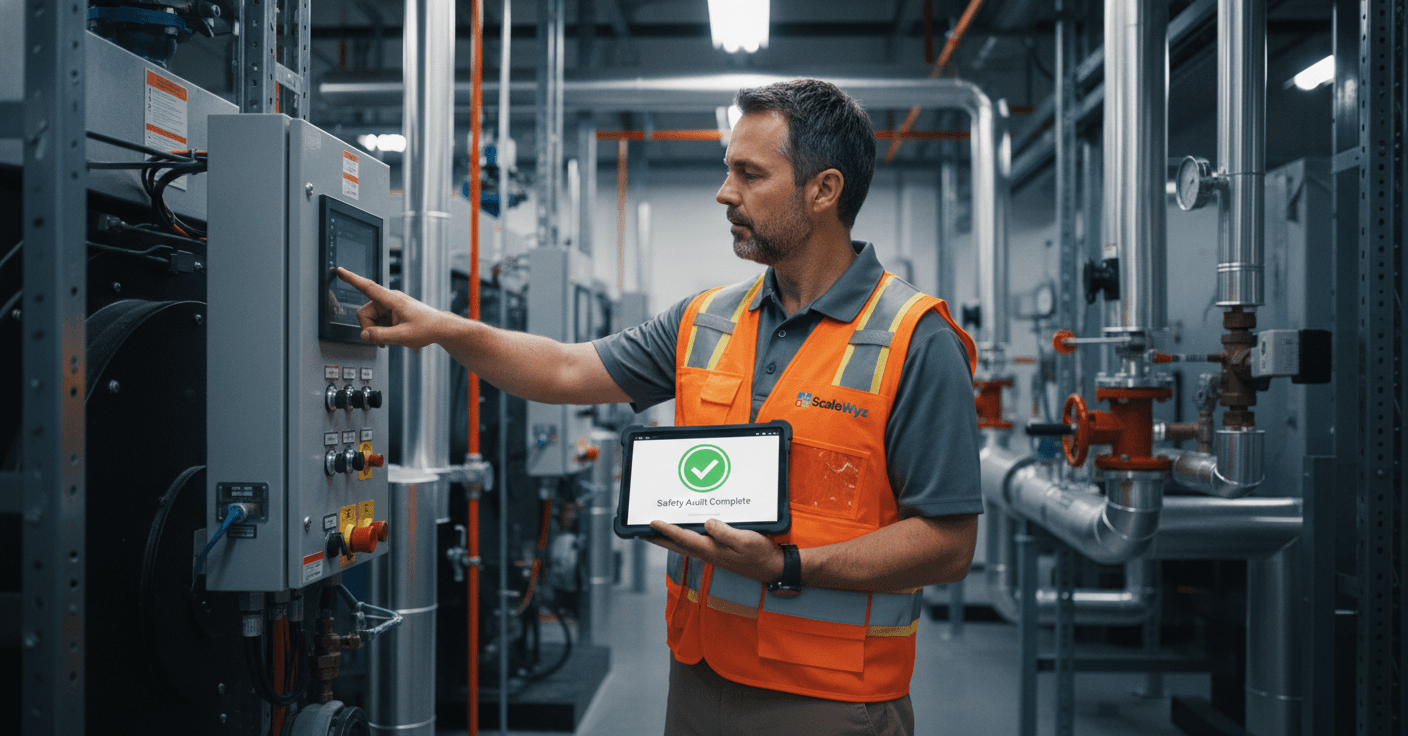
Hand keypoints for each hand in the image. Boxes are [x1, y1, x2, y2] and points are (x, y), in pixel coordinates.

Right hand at [336, 267, 449, 348]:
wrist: (441, 328)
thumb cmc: (427, 328)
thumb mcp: (403, 336)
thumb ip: (381, 336)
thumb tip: (364, 335)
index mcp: (391, 299)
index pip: (368, 287)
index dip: (352, 279)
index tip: (339, 270)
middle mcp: (388, 300)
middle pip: (364, 313)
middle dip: (369, 329)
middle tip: (382, 342)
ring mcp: (389, 306)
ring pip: (370, 320)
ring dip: (376, 332)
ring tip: (391, 340)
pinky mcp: (391, 312)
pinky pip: (377, 322)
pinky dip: (381, 331)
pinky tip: (392, 337)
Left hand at [646, 518, 784, 583]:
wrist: (772, 568)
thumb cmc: (760, 554)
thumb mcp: (745, 541)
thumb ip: (725, 533)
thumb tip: (708, 523)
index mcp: (711, 550)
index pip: (683, 538)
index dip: (666, 530)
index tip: (651, 522)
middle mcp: (707, 553)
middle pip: (677, 545)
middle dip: (659, 538)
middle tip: (641, 532)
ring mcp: (712, 554)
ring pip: (684, 545)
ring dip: (668, 539)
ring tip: (656, 531)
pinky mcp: (717, 552)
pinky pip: (694, 544)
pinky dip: (683, 538)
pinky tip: (682, 533)